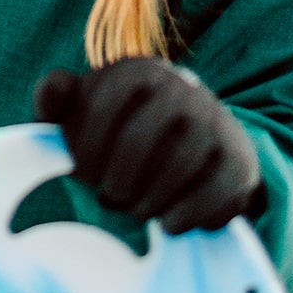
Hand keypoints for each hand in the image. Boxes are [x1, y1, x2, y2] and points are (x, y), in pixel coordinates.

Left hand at [34, 57, 262, 232]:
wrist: (199, 143)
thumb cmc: (125, 130)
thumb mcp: (86, 111)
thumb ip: (58, 99)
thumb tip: (54, 89)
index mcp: (136, 70)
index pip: (101, 105)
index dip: (85, 148)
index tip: (81, 174)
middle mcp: (180, 86)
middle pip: (138, 141)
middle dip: (115, 180)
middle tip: (109, 198)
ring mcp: (214, 120)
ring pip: (177, 166)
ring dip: (147, 200)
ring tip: (136, 209)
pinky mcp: (238, 159)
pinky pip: (213, 192)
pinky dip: (184, 215)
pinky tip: (167, 222)